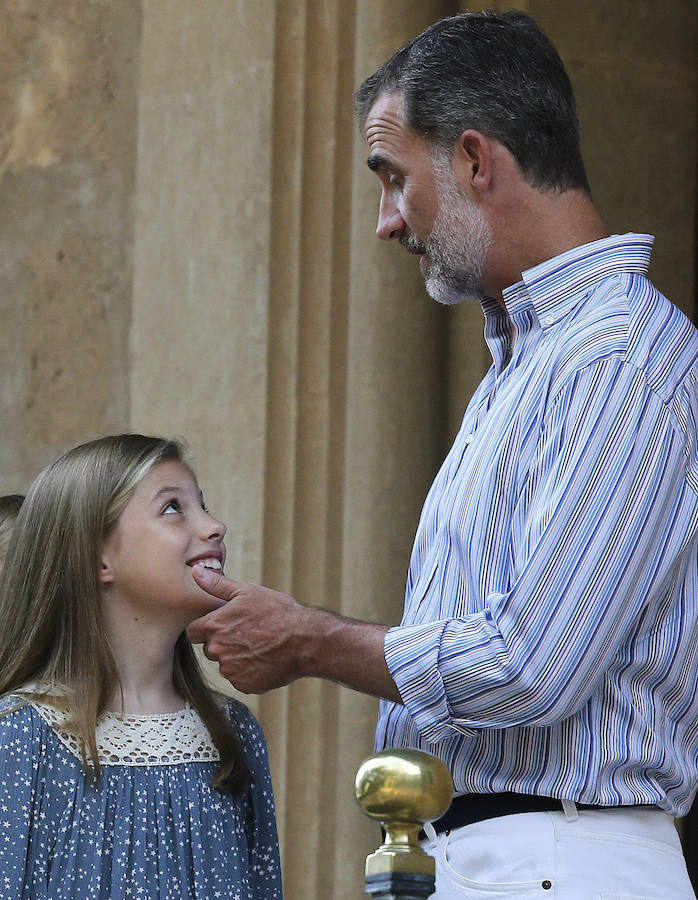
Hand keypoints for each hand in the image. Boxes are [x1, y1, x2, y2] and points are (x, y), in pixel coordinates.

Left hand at [187, 565, 310, 692]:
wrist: (305, 640)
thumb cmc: (278, 612)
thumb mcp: (247, 592)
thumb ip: (216, 585)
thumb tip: (196, 572)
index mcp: (215, 626)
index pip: (193, 632)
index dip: (206, 628)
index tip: (222, 625)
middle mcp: (218, 650)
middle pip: (210, 649)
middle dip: (223, 642)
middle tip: (247, 634)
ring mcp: (231, 670)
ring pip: (225, 664)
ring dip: (236, 658)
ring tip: (259, 646)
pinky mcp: (244, 685)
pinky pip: (240, 678)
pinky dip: (249, 672)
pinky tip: (265, 659)